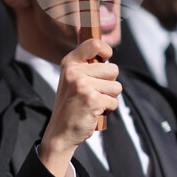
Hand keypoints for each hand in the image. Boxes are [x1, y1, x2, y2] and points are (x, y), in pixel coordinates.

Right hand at [39, 39, 120, 176]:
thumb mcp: (72, 80)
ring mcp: (83, 86)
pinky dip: (108, 109)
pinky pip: (114, 101)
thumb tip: (106, 53)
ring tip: (92, 103)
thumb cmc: (71, 106)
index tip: (105, 58)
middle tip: (92, 94)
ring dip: (109, 97)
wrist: (60, 132)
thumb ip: (86, 65)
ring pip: (116, 86)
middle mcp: (74, 72)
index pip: (94, 43)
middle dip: (109, 83)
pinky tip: (93, 112)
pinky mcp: (93, 100)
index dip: (106, 50)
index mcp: (69, 64)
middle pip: (113, 69)